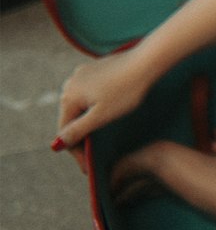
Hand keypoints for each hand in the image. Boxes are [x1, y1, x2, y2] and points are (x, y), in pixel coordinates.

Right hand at [55, 48, 151, 171]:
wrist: (146, 61)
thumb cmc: (126, 90)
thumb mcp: (101, 116)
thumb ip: (78, 130)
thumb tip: (55, 145)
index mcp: (69, 96)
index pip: (65, 131)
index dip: (76, 152)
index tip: (87, 168)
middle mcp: (70, 83)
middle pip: (72, 118)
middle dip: (82, 137)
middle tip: (93, 158)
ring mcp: (83, 74)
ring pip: (81, 106)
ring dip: (88, 122)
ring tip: (100, 139)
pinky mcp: (96, 69)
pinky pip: (90, 94)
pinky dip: (96, 107)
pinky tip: (107, 113)